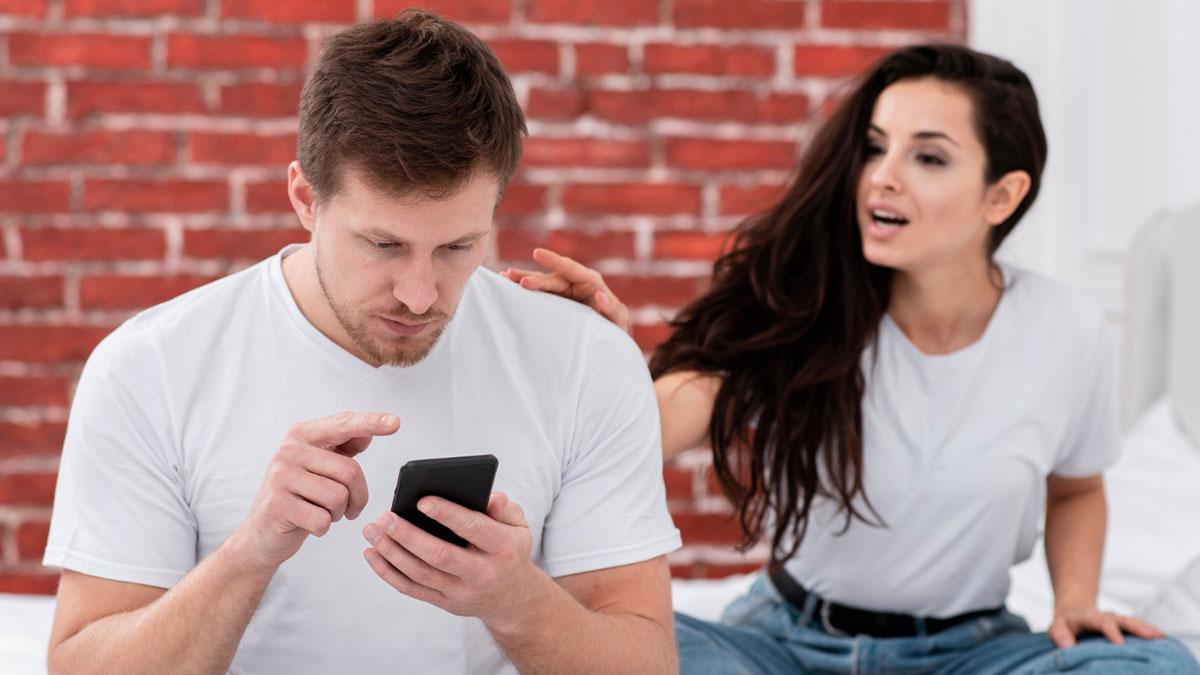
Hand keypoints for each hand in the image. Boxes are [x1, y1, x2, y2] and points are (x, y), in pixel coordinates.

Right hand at [231, 411, 400, 570]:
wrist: (261, 535)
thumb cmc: (298, 498)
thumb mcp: (319, 469)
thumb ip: (342, 449)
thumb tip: (367, 434)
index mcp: (301, 436)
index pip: (342, 424)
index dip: (370, 423)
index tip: (395, 422)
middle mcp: (288, 451)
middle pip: (350, 470)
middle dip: (358, 496)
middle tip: (347, 508)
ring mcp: (280, 477)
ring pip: (339, 497)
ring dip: (338, 513)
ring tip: (322, 512)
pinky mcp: (277, 505)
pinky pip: (323, 519)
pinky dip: (323, 527)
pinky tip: (308, 524)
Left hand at [362, 491, 545, 630]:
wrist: (513, 599)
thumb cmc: (510, 550)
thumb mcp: (519, 527)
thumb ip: (505, 508)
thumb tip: (492, 497)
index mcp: (503, 548)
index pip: (473, 528)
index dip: (448, 515)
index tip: (423, 501)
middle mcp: (481, 573)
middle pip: (439, 555)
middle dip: (408, 535)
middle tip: (384, 517)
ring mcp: (460, 592)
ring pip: (420, 573)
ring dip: (391, 552)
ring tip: (372, 530)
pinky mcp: (444, 603)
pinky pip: (411, 589)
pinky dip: (388, 572)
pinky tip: (372, 553)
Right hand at [501, 248, 629, 333]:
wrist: (606, 343)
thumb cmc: (615, 329)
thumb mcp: (618, 320)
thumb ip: (613, 309)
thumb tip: (602, 296)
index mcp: (590, 282)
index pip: (571, 268)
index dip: (555, 260)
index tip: (537, 253)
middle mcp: (574, 283)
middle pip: (552, 278)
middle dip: (535, 278)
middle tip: (516, 279)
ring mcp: (562, 293)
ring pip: (542, 283)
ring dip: (523, 279)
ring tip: (505, 277)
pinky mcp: (554, 303)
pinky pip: (538, 294)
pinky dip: (523, 290)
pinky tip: (507, 285)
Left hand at [1047, 606, 1165, 646]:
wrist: (1073, 613)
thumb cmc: (1064, 624)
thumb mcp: (1056, 627)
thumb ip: (1059, 635)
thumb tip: (1067, 646)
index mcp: (1090, 617)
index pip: (1103, 622)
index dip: (1112, 632)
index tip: (1120, 645)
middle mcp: (1107, 616)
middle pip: (1124, 620)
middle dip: (1138, 628)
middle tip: (1153, 636)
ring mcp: (1118, 621)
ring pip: (1135, 622)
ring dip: (1148, 629)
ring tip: (1161, 637)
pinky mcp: (1125, 627)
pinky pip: (1139, 627)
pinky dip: (1150, 631)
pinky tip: (1162, 640)